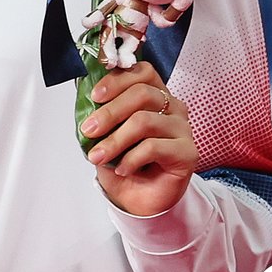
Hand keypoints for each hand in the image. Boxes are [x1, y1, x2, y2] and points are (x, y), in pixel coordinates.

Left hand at [80, 60, 196, 216]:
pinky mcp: (188, 152)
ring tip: (98, 156)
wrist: (138, 199)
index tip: (95, 96)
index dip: (117, 80)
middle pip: (142, 94)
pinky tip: (122, 169)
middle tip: (88, 130)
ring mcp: (183, 129)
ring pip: (144, 121)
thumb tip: (83, 96)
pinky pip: (154, 147)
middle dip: (109, 112)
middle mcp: (173, 107)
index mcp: (155, 95)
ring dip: (115, 140)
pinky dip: (131, 158)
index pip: (143, 72)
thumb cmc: (123, 161)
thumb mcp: (106, 133)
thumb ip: (101, 112)